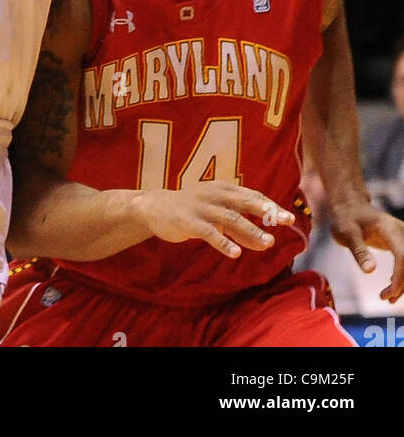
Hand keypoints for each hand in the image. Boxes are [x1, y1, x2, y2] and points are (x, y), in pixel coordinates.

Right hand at [134, 183, 294, 258]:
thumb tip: (267, 240)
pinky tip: (236, 253)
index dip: (270, 205)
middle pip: (245, 201)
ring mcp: (202, 207)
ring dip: (250, 230)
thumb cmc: (192, 209)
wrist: (155, 206)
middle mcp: (215, 194)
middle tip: (286, 221)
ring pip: (230, 218)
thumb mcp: (217, 212)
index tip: (288, 217)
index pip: (252, 195)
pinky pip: (209, 232)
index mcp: (223, 188)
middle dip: (267, 210)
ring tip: (268, 243)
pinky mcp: (188, 221)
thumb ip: (240, 225)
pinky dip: (223, 242)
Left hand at [329, 197, 403, 302]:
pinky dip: (403, 276)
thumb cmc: (345, 219)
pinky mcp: (401, 243)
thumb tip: (370, 271)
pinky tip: (392, 285)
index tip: (388, 293)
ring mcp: (402, 236)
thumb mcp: (346, 233)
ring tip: (387, 297)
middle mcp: (400, 231)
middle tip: (385, 298)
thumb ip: (359, 251)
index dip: (400, 277)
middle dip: (402, 284)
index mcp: (388, 228)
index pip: (403, 255)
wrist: (350, 207)